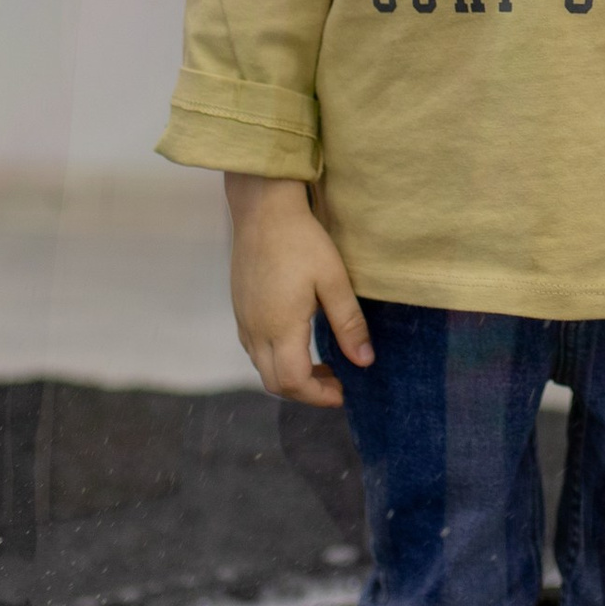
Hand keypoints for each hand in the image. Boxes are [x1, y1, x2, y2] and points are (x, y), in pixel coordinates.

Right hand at [224, 174, 371, 406]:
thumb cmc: (301, 240)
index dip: (318, 395)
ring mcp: (244, 319)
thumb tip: (364, 362)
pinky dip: (277, 358)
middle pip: (274, 382)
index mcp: (279, 327)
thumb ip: (349, 324)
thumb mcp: (333, 281)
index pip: (293, 382)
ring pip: (262, 367)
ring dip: (290, 375)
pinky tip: (298, 342)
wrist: (263, 209)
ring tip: (321, 364)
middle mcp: (256, 329)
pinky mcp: (240, 308)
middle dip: (306, 391)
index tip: (342, 392)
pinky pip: (254, 348)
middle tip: (336, 381)